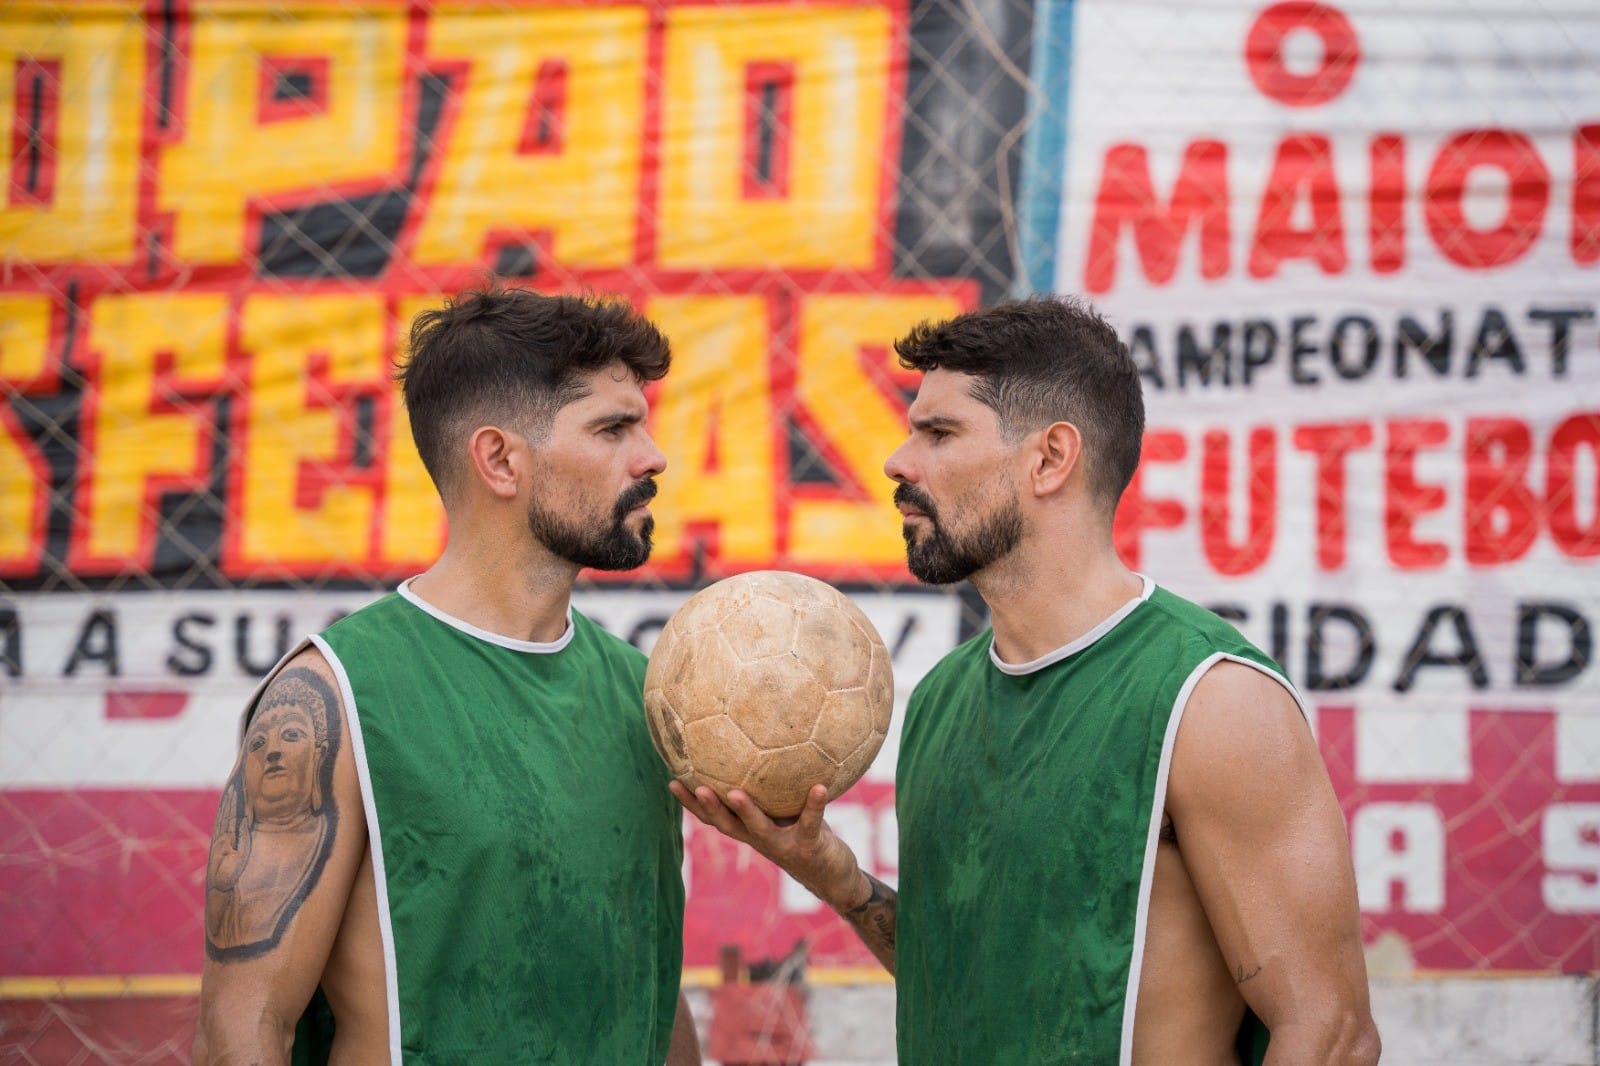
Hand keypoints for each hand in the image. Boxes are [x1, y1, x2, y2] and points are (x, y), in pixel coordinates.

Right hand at [670, 781, 867, 911]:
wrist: (833, 877)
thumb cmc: (806, 835)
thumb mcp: (786, 812)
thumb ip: (773, 789)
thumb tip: (762, 745)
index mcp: (750, 830)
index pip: (714, 817)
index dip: (691, 803)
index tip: (672, 781)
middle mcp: (761, 840)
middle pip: (728, 825)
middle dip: (709, 807)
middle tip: (695, 786)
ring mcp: (783, 845)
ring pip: (759, 828)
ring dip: (746, 811)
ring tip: (736, 792)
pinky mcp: (809, 847)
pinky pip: (811, 822)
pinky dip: (815, 804)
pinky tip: (819, 786)